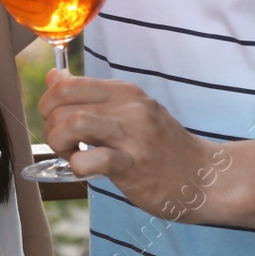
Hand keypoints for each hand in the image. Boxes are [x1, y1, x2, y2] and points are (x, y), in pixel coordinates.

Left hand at [39, 70, 234, 221]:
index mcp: (124, 91)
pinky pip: (94, 159)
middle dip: (51, 128)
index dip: (48, 104)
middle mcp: (129, 107)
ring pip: (74, 122)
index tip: (57, 123)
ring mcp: (134, 135)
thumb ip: (90, 95)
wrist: (205, 178)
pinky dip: (78, 167)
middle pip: (63, 104)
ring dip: (59, 143)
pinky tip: (87, 171)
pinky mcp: (136, 165)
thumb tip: (54, 77)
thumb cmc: (162, 147)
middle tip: (63, 146)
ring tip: (71, 156)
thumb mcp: (129, 110)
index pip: (67, 84)